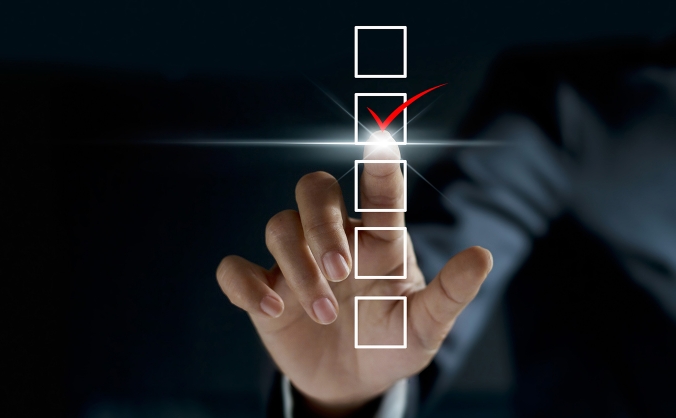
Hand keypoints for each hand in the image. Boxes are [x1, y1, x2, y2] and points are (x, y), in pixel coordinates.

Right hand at [216, 133, 491, 414]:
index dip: (379, 168)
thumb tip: (483, 255)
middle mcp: (333, 238)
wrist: (354, 383)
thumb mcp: (424, 327)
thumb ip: (450, 294)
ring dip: (297, 267)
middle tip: (340, 270)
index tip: (381, 142)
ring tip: (325, 312)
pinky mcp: (263, 290)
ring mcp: (293, 262)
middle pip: (313, 190)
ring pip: (277, 227)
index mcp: (377, 239)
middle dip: (321, 222)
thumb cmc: (392, 343)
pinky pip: (234, 270)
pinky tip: (270, 311)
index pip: (378, 191)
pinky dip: (245, 285)